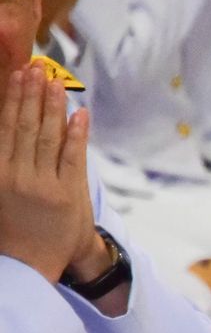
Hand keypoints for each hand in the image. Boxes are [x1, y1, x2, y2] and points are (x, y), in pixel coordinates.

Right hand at [0, 66, 99, 283]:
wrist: (31, 264)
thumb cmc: (8, 228)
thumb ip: (0, 161)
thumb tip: (3, 128)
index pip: (4, 127)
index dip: (12, 98)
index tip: (17, 74)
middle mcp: (18, 176)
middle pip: (27, 127)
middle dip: (32, 95)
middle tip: (37, 68)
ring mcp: (45, 185)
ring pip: (50, 138)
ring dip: (54, 107)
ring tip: (56, 82)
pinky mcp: (69, 194)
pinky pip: (74, 157)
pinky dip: (78, 134)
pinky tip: (80, 113)